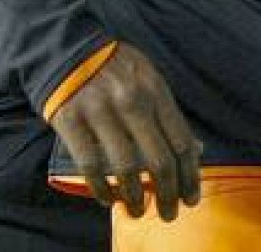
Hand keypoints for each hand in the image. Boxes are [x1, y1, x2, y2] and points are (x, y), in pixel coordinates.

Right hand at [49, 42, 201, 221]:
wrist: (65, 46)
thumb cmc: (114, 67)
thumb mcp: (148, 78)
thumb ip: (168, 113)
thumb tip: (195, 150)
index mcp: (155, 90)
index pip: (181, 141)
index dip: (189, 176)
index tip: (192, 198)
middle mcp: (132, 101)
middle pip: (159, 160)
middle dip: (169, 194)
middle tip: (169, 214)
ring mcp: (100, 111)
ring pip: (125, 167)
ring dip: (134, 197)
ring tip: (137, 210)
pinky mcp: (71, 120)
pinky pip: (90, 165)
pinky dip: (101, 188)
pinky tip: (108, 198)